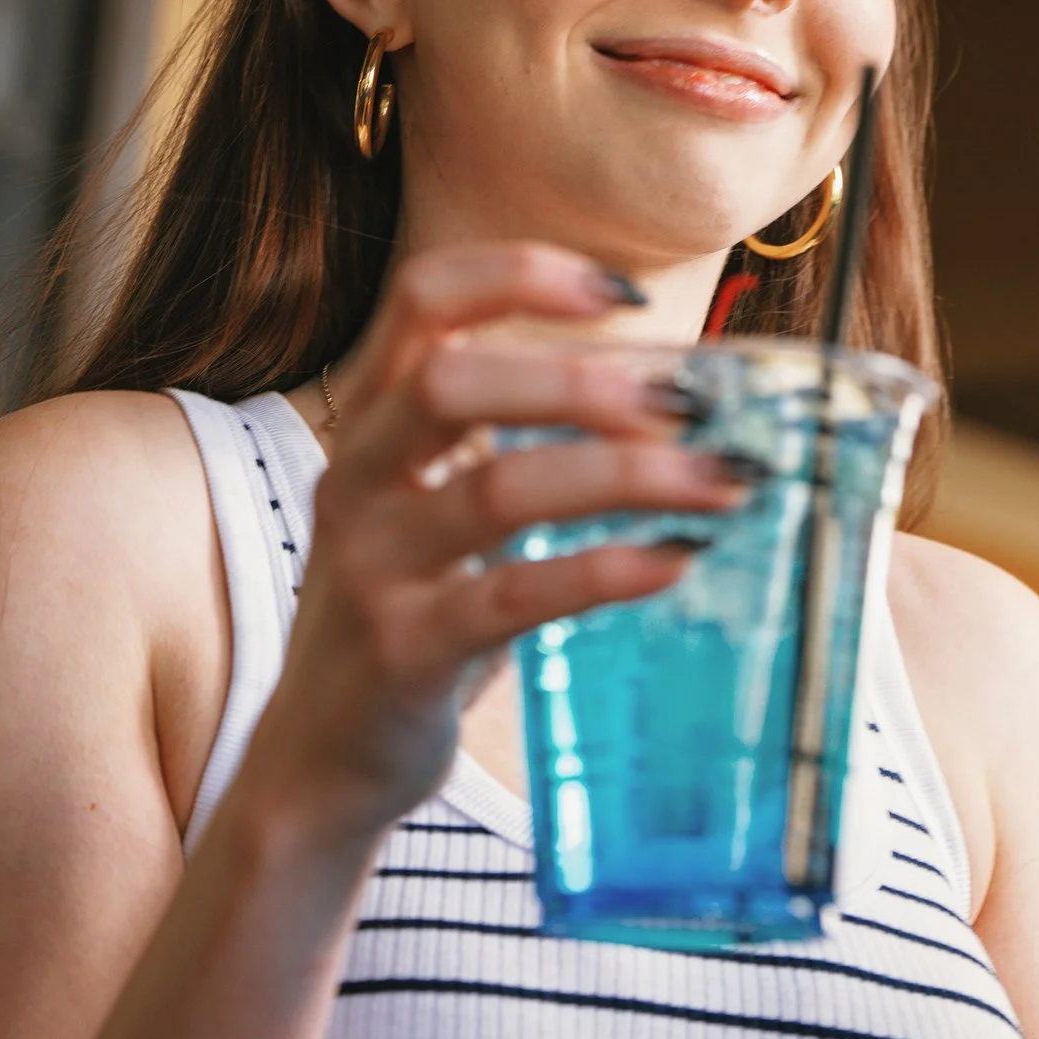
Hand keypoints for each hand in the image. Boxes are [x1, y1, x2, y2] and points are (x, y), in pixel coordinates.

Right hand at [230, 243, 740, 841]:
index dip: (519, 274)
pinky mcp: (403, 651)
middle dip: (579, 382)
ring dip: (625, 476)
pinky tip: (675, 559)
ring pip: (497, 490)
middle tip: (688, 406)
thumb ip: (508, 446)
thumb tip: (671, 401)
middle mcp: (356, 480)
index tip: (623, 292)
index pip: (422, 300)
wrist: (318, 763)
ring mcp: (371, 567)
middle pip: (451, 384)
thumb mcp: (429, 509)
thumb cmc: (407, 616)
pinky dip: (605, 570)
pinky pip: (511, 596)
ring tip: (721, 483)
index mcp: (370, 425)